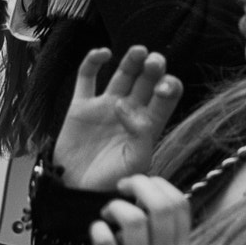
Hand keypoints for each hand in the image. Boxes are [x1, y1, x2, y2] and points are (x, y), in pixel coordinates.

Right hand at [54, 46, 182, 193]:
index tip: (164, 87)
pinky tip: (103, 54)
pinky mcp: (81, 107)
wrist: (77, 193)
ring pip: (122, 74)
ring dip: (131, 60)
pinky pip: (86, 77)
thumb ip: (140, 134)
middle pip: (146, 80)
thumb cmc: (111, 183)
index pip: (165, 97)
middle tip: (154, 62)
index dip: (168, 87)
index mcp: (147, 125)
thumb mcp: (136, 163)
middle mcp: (129, 112)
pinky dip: (92, 62)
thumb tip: (125, 105)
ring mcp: (104, 107)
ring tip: (139, 52)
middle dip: (153, 68)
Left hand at [89, 175, 189, 244]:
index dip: (160, 183)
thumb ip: (166, 236)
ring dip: (115, 207)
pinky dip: (98, 229)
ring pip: (132, 219)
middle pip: (159, 205)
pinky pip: (105, 242)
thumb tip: (152, 193)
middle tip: (123, 188)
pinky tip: (98, 232)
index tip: (142, 184)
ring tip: (108, 215)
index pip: (180, 204)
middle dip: (139, 184)